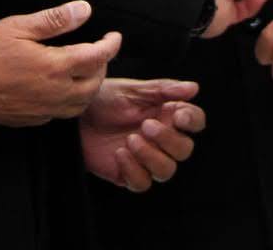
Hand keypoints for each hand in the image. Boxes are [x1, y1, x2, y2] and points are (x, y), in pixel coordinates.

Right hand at [0, 0, 119, 126]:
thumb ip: (55, 20)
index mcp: (55, 66)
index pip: (97, 57)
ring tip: (87, 70)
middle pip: (95, 84)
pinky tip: (63, 89)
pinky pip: (62, 114)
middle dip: (104, 67)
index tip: (115, 36)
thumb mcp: (18, 26)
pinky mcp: (31, 119)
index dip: (111, 45)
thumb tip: (84, 10)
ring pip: (81, 104)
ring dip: (91, 87)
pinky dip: (72, 101)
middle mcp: (55, 92)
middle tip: (100, 51)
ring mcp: (44, 109)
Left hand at [80, 77, 205, 191]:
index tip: (178, 116)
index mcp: (167, 115)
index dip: (192, 121)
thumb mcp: (133, 89)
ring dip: (151, 156)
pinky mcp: (129, 174)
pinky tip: (119, 153)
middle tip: (146, 126)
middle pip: (184, 150)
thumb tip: (194, 88)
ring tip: (130, 140)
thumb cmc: (106, 99)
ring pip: (166, 171)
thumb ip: (164, 89)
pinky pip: (142, 183)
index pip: (195, 122)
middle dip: (168, 140)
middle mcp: (161, 140)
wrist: (77, 117)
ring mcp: (146, 159)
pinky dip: (133, 169)